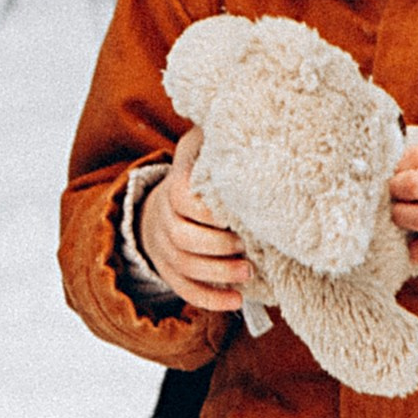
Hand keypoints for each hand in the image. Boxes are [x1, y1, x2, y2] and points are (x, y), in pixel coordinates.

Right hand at [136, 127, 254, 312]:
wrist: (166, 200)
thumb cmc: (199, 172)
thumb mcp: (202, 148)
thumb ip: (217, 139)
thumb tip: (253, 116)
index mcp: (174, 187)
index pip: (184, 200)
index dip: (211, 211)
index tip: (239, 214)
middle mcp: (164, 218)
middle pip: (185, 238)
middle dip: (219, 246)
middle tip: (249, 247)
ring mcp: (164, 246)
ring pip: (185, 266)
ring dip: (219, 273)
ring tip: (249, 272)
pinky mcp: (169, 269)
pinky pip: (184, 289)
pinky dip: (210, 299)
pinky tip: (236, 301)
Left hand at [389, 132, 417, 269]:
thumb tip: (393, 164)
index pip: (415, 156)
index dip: (399, 165)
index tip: (400, 172)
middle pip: (412, 185)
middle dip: (393, 190)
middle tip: (395, 194)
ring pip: (417, 218)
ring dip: (400, 217)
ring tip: (404, 215)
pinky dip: (416, 249)